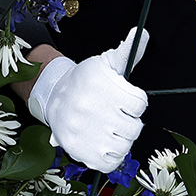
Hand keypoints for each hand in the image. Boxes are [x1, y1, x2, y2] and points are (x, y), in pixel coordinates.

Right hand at [27, 27, 149, 172]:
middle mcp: (88, 107)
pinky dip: (112, 155)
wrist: (54, 98)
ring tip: (109, 128)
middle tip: (116, 114)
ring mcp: (82, 131)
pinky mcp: (78, 151)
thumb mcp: (106, 63)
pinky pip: (111, 162)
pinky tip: (104, 142)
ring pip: (125, 146)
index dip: (135, 102)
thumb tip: (142, 34)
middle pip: (135, 128)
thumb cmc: (87, 81)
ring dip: (122, 138)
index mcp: (99, 83)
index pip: (140, 104)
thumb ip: (128, 51)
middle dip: (129, 121)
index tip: (123, 99)